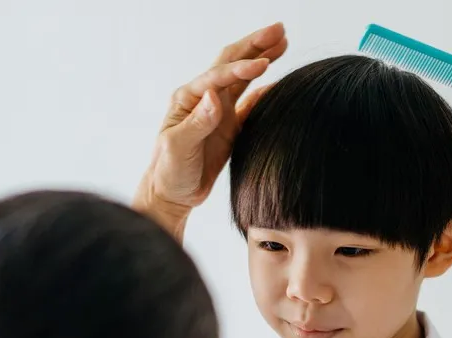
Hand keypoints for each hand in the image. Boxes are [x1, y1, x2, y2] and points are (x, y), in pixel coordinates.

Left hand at [134, 23, 286, 238]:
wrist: (171, 194)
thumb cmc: (168, 171)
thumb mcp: (178, 147)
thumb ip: (197, 122)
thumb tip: (214, 96)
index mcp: (189, 99)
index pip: (218, 75)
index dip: (241, 68)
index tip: (264, 63)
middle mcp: (204, 99)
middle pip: (232, 63)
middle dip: (255, 45)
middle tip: (279, 29)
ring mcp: (218, 112)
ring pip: (243, 79)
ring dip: (262, 59)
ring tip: (283, 42)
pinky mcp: (229, 128)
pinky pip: (249, 104)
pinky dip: (264, 91)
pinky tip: (277, 81)